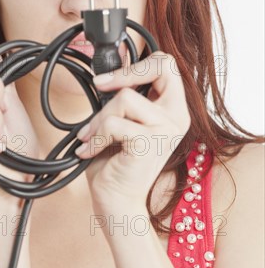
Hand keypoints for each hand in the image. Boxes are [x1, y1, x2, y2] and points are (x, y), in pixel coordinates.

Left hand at [75, 51, 190, 212]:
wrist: (116, 202)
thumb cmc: (116, 164)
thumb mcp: (121, 123)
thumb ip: (123, 99)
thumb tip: (108, 72)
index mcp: (173, 111)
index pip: (168, 66)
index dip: (138, 65)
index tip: (108, 79)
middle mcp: (177, 118)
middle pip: (161, 67)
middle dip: (124, 74)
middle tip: (100, 86)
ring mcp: (166, 129)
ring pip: (125, 98)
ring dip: (98, 119)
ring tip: (90, 139)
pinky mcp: (149, 142)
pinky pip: (113, 124)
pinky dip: (95, 138)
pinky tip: (89, 152)